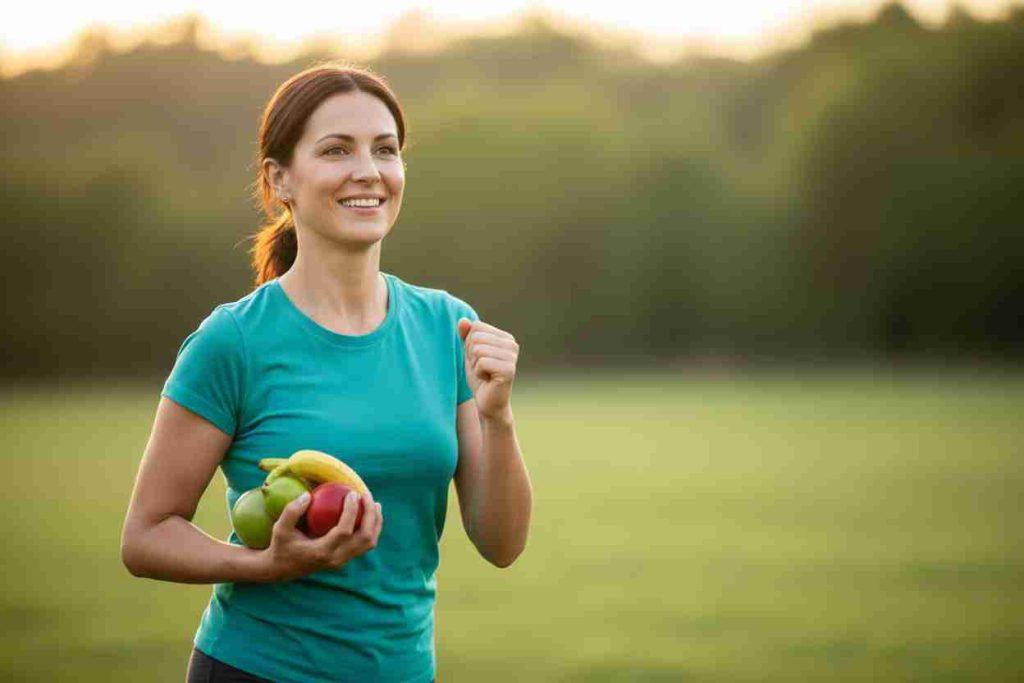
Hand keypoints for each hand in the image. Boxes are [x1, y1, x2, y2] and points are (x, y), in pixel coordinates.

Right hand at [263, 490, 381, 581]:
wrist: (282, 569)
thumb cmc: (281, 546)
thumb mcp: (280, 528)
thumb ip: (292, 511)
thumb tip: (308, 495)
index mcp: (322, 552)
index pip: (344, 531)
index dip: (352, 511)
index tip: (352, 493)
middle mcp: (336, 559)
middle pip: (365, 538)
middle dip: (371, 515)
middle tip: (366, 495)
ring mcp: (343, 561)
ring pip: (369, 543)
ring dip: (375, 522)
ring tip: (374, 504)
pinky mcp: (345, 559)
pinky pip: (365, 544)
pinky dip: (371, 528)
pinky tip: (368, 513)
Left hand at [457, 318, 518, 420]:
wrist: (488, 403)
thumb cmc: (480, 377)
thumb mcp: (470, 353)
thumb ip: (466, 336)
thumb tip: (462, 320)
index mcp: (505, 337)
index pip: (476, 327)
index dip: (470, 345)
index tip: (479, 359)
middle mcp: (512, 344)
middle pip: (475, 338)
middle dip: (471, 355)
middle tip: (481, 369)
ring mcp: (512, 357)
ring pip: (478, 350)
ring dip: (475, 365)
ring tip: (485, 374)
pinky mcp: (509, 370)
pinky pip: (482, 362)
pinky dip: (478, 373)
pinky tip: (488, 380)